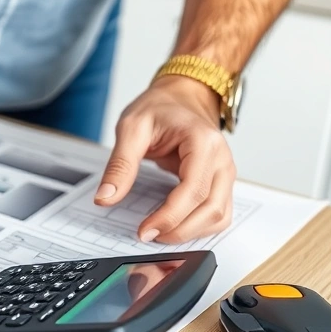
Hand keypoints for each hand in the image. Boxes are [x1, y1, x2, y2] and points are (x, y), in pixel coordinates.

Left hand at [96, 75, 236, 243]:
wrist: (180, 96)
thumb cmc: (160, 107)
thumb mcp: (131, 128)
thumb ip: (120, 165)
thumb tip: (105, 197)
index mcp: (203, 142)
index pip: (193, 190)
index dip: (170, 217)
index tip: (145, 230)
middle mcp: (221, 159)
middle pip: (212, 209)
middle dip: (180, 230)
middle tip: (147, 235)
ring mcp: (225, 172)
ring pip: (219, 216)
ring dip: (192, 233)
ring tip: (159, 233)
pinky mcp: (221, 182)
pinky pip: (218, 213)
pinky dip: (200, 227)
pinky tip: (175, 227)